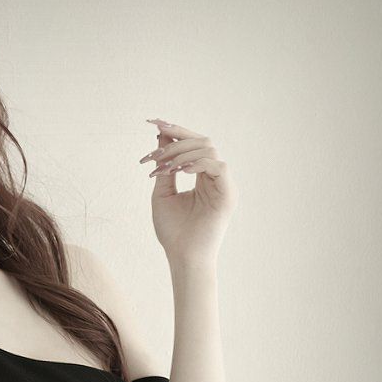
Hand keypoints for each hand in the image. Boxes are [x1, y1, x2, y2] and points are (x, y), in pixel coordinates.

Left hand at [140, 117, 238, 265]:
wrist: (182, 258)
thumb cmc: (173, 232)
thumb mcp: (162, 194)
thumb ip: (164, 167)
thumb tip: (160, 137)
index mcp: (202, 176)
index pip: (193, 144)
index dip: (176, 131)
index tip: (153, 123)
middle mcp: (215, 177)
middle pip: (202, 141)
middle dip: (176, 139)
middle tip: (154, 148)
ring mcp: (223, 185)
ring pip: (208, 149)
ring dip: (181, 154)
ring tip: (162, 168)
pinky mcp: (228, 194)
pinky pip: (218, 166)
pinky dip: (197, 164)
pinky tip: (179, 171)